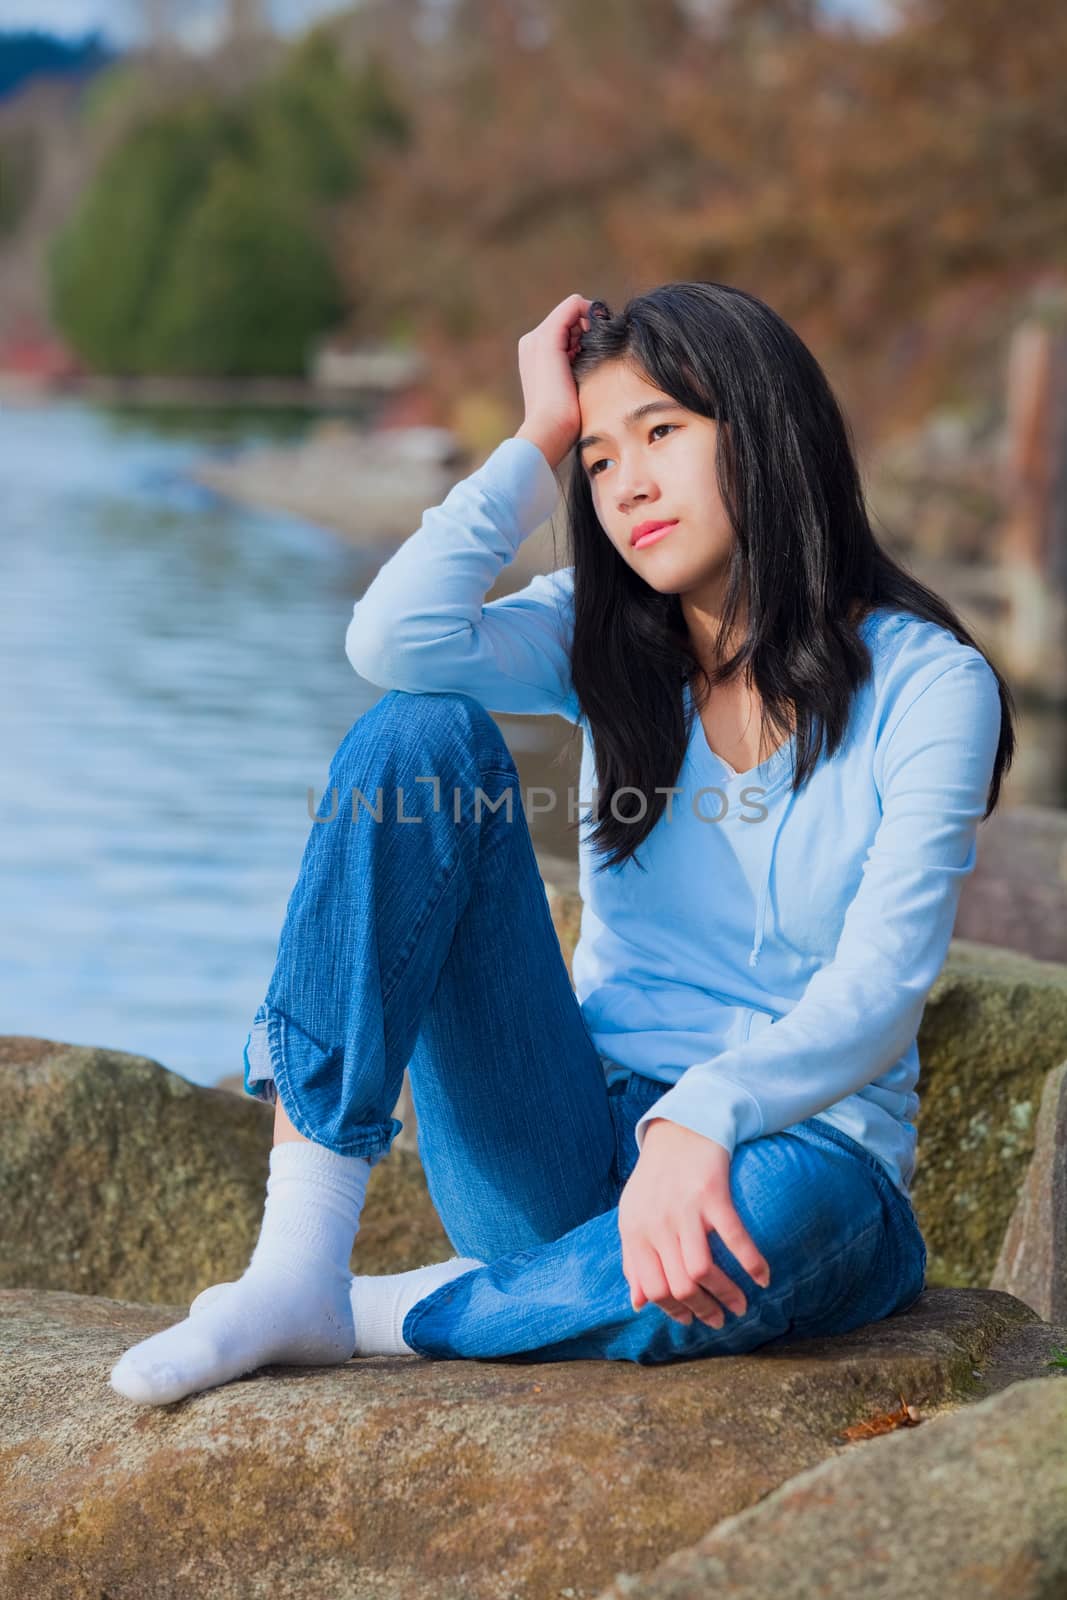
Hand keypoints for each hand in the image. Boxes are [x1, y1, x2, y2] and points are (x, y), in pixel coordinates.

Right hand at [514, 292, 595, 470]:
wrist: (548, 432)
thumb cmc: (563, 422)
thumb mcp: (572, 391)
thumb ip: (578, 371)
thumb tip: (599, 360)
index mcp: (535, 356)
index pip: (566, 329)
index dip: (586, 335)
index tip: (599, 352)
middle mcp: (532, 342)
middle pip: (570, 317)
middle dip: (590, 328)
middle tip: (600, 352)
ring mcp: (537, 338)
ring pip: (574, 310)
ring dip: (592, 323)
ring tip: (597, 351)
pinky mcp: (548, 337)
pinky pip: (574, 305)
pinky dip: (591, 314)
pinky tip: (599, 337)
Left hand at [618, 1118, 771, 1326]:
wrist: (680, 1127)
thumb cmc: (657, 1176)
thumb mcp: (634, 1215)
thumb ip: (633, 1259)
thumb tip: (638, 1304)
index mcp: (634, 1231)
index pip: (652, 1288)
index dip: (673, 1310)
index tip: (692, 1320)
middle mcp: (656, 1224)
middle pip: (679, 1286)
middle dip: (704, 1311)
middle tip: (721, 1319)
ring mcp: (683, 1210)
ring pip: (701, 1271)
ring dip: (726, 1295)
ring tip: (742, 1306)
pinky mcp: (712, 1195)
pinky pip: (734, 1239)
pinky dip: (752, 1263)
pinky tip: (763, 1278)